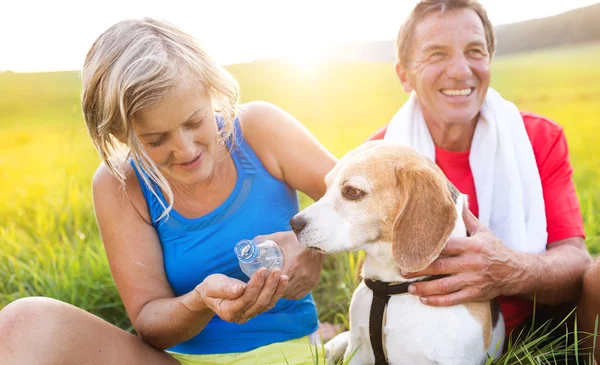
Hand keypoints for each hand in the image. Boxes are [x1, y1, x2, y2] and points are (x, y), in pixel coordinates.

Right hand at [194, 268, 287, 323]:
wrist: (212, 294)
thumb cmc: (211, 288)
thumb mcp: (212, 286)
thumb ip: (224, 289)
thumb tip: (239, 290)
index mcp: (228, 312)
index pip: (246, 298)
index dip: (256, 285)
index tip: (262, 269)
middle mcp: (240, 316)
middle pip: (259, 302)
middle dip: (269, 286)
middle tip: (276, 270)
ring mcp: (249, 315)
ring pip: (266, 304)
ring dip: (276, 290)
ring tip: (283, 276)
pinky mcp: (255, 310)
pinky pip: (268, 303)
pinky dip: (277, 292)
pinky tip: (282, 282)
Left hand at [256, 231, 324, 299]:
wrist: (318, 239)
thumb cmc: (296, 237)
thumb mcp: (279, 237)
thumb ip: (263, 240)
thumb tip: (247, 246)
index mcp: (293, 265)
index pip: (276, 282)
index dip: (267, 284)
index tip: (260, 282)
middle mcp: (302, 275)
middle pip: (282, 290)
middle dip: (272, 290)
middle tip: (263, 286)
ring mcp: (309, 280)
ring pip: (290, 294)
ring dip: (281, 292)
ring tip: (272, 287)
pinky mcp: (313, 282)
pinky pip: (299, 294)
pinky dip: (291, 293)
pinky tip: (284, 288)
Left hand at [401, 207, 525, 305]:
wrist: (515, 271)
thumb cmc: (494, 249)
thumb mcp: (483, 231)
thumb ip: (467, 218)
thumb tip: (457, 199)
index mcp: (471, 246)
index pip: (445, 246)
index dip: (427, 249)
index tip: (411, 251)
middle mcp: (471, 263)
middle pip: (441, 266)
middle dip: (420, 270)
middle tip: (403, 271)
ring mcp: (473, 280)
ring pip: (444, 285)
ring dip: (425, 288)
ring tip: (410, 288)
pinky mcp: (475, 294)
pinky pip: (453, 299)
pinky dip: (438, 301)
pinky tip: (424, 300)